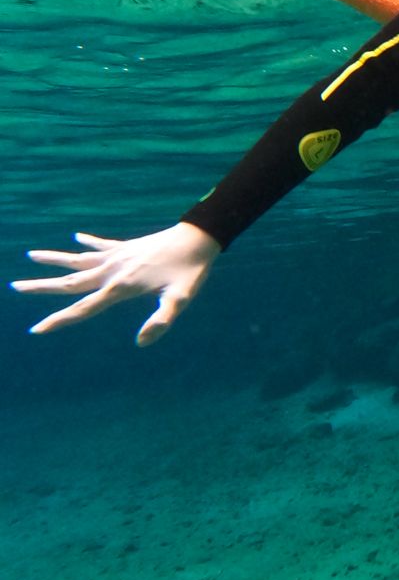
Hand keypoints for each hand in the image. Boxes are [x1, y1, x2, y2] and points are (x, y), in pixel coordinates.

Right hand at [12, 221, 219, 345]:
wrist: (199, 236)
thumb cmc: (191, 271)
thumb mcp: (181, 299)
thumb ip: (161, 321)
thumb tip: (141, 342)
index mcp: (122, 287)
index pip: (83, 308)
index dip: (59, 321)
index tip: (36, 330)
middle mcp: (113, 270)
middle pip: (70, 281)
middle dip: (41, 286)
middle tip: (14, 286)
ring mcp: (118, 256)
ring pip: (79, 259)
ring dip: (55, 258)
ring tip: (31, 255)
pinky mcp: (128, 247)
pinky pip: (102, 245)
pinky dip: (88, 242)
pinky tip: (76, 236)